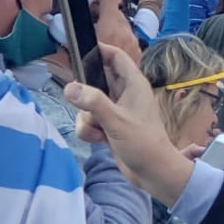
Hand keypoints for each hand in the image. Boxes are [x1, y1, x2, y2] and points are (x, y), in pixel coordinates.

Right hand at [65, 43, 191, 205]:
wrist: (153, 173)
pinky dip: (89, 130)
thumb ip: (93, 103)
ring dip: (87, 118)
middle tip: (84, 105)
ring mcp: (116, 111)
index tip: (78, 51)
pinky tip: (100, 140)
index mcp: (133, 84)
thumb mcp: (116, 121)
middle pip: (95, 81)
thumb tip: (70, 88)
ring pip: (88, 104)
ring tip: (100, 130)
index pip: (115, 57)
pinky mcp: (109, 126)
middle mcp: (124, 94)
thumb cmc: (143, 143)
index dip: (99, 50)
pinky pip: (89, 121)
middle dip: (85, 94)